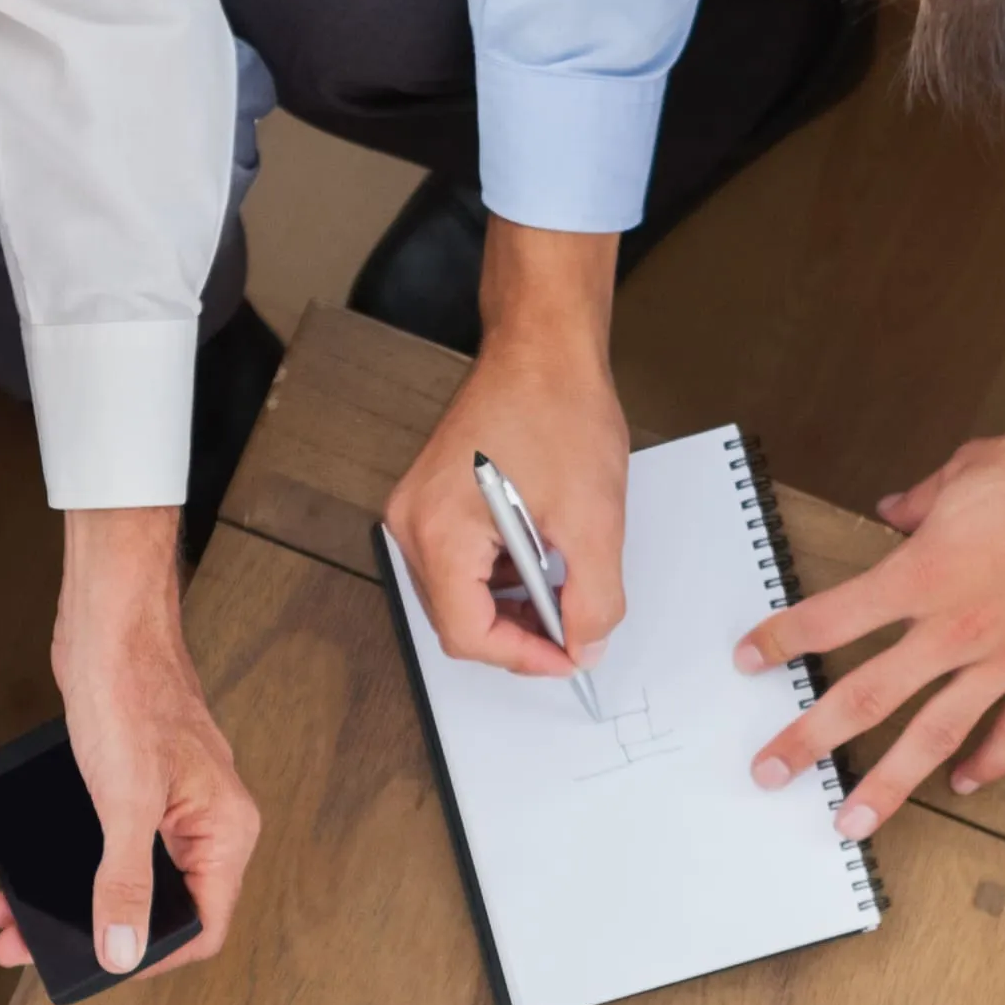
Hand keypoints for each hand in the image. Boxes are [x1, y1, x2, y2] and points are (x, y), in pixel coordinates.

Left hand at [0, 504, 260, 979]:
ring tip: (11, 918)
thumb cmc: (130, 693)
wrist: (106, 620)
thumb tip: (121, 953)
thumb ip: (125, 883)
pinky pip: (104, 843)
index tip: (95, 968)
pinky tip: (22, 871)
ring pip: (124, 876)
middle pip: (157, 906)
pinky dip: (65, 863)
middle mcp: (205, 823)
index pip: (200, 926)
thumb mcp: (124, 803)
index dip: (150, 958)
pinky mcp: (133, 783)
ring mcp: (169, 804)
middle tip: (27, 948)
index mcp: (223, 832)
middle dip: (91, 933)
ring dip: (68, 902)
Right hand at [381, 221, 626, 679]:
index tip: (569, 655)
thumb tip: (585, 647)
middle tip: (573, 629)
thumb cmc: (557, 408)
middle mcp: (410, 525)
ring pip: (459, 595)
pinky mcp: (430, 501)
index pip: (467, 634)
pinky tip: (541, 558)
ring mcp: (415, 511)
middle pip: (457, 619)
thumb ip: (593, 598)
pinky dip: (502, 575)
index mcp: (439, 532)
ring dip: (512, 605)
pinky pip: (460, 563)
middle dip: (519, 633)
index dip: (524, 658)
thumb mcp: (592, 518)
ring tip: (563, 587)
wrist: (542, 346)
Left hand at [737, 333, 1004, 839]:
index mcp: (923, 575)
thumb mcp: (965, 471)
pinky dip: (989, 761)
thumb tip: (892, 513)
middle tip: (770, 772)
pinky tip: (964, 783)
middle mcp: (957, 628)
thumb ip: (917, 504)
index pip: (831, 620)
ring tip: (852, 821)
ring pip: (934, 736)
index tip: (749, 658)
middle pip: (865, 697)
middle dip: (809, 740)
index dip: (781, 640)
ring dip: (888, 783)